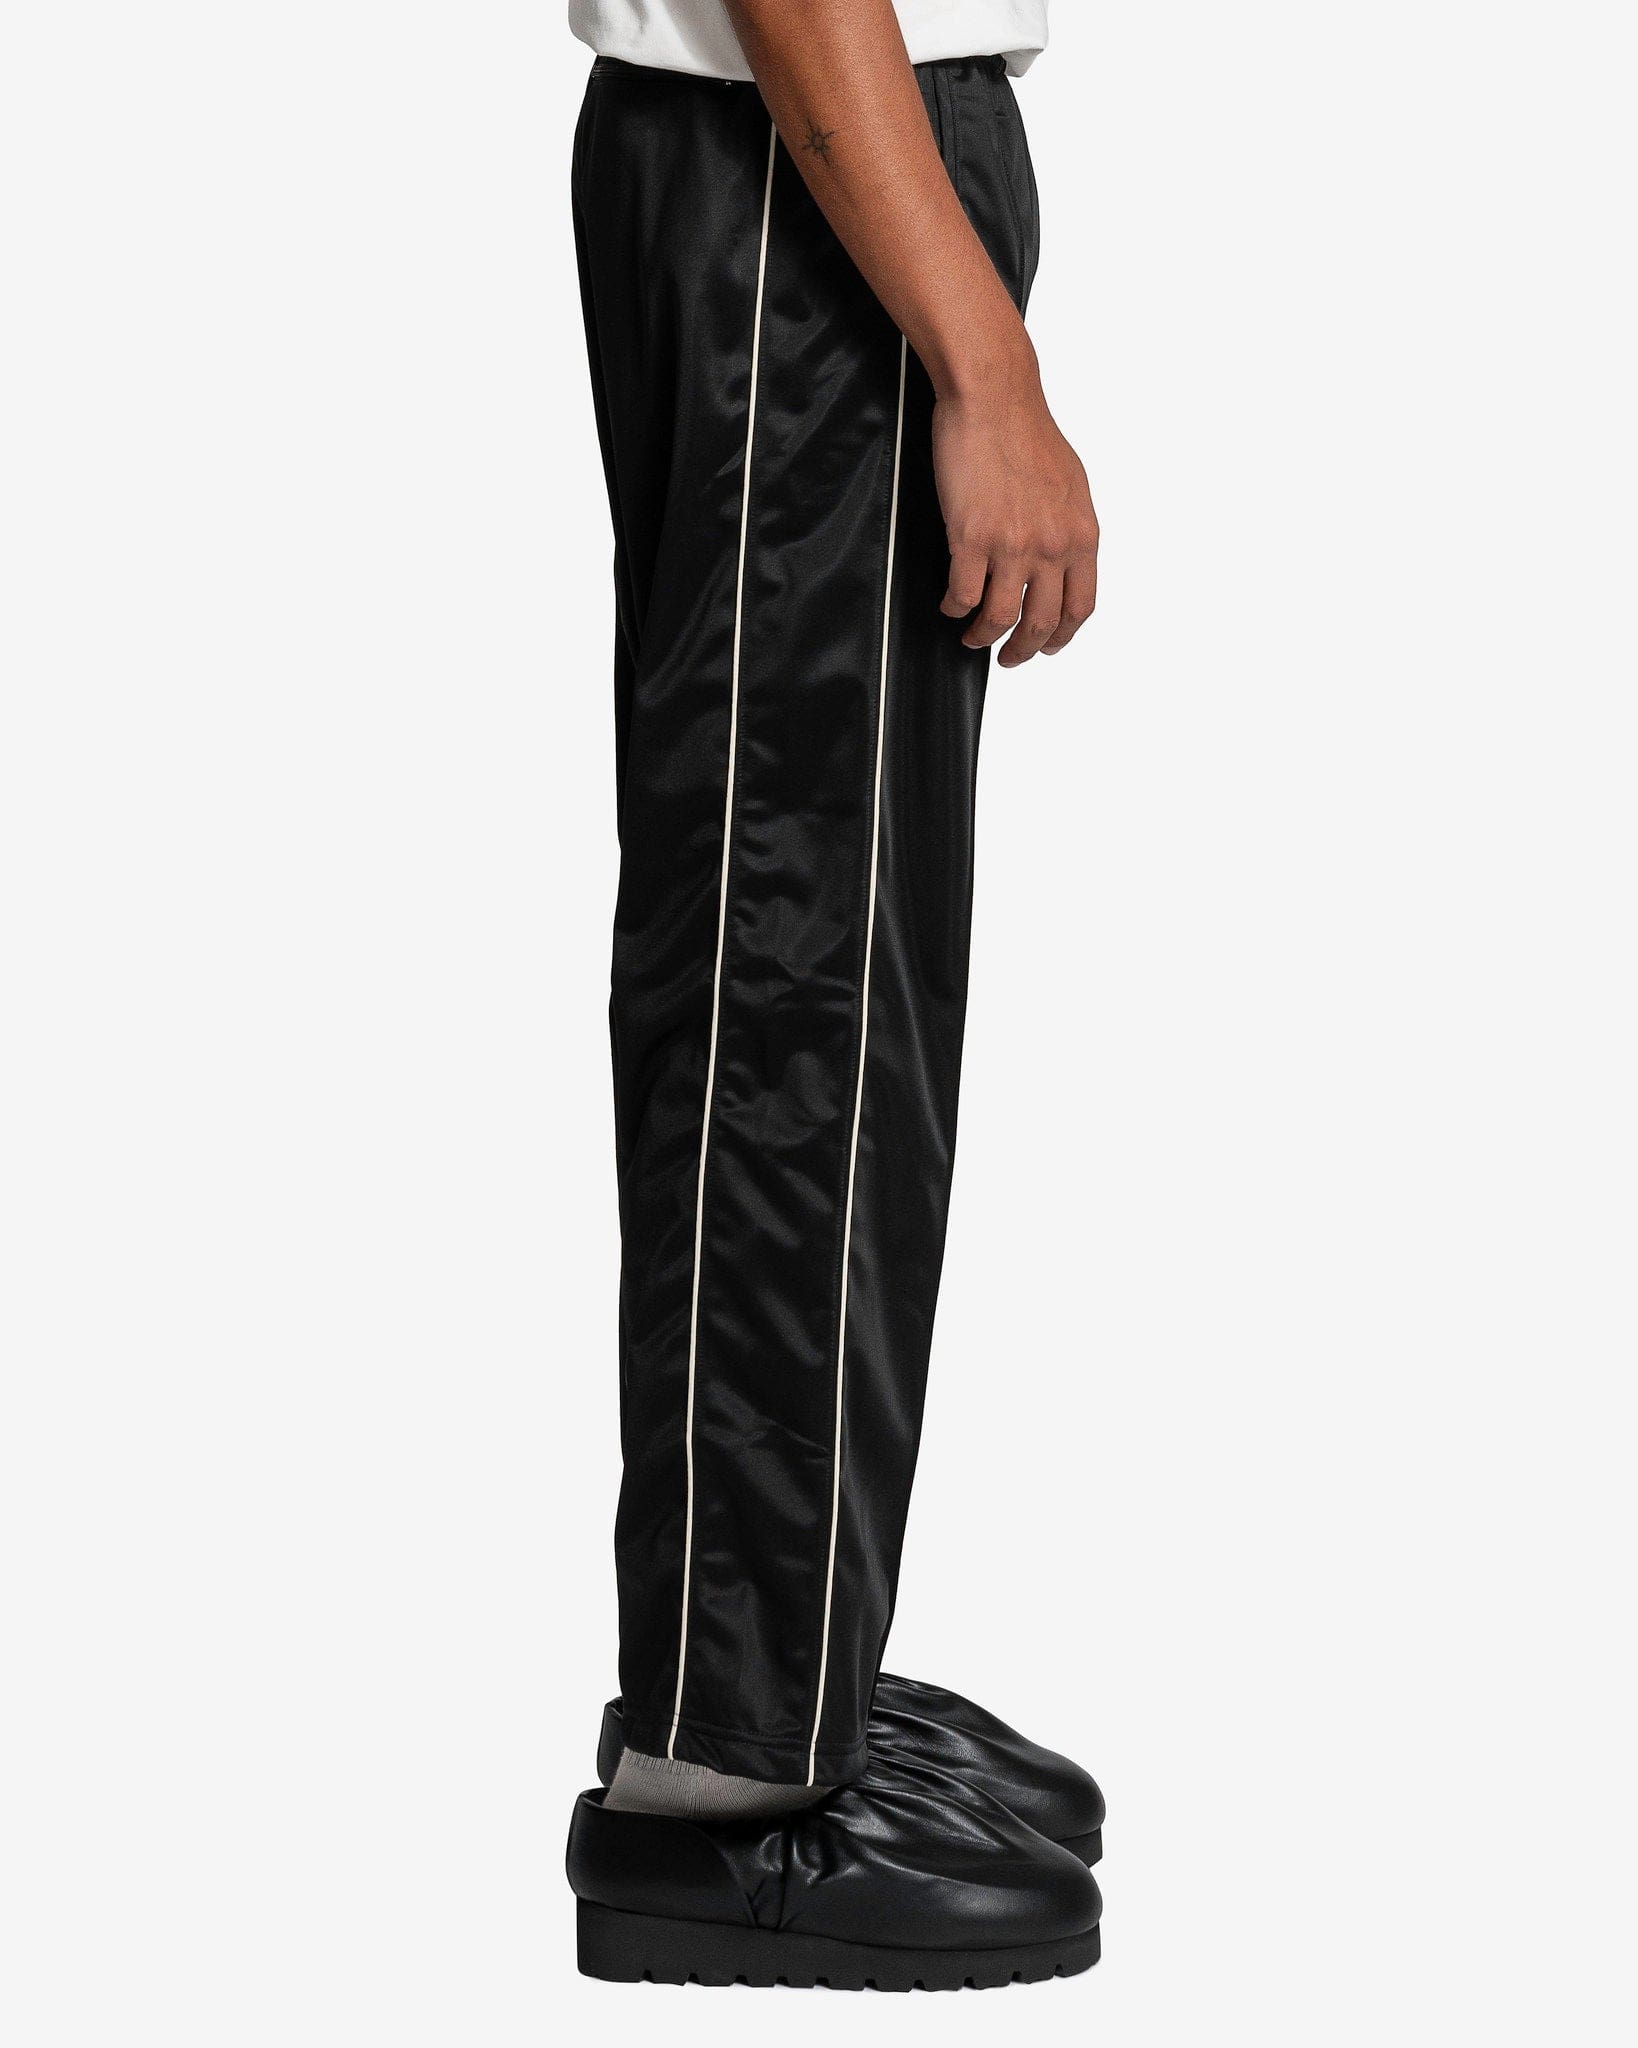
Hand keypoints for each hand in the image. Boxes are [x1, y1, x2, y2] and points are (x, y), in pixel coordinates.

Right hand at [933, 370, 1099, 666]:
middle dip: (1024, 650)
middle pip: (1043, 622)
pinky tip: (951, 605)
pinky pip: (963, 594)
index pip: (1080, 607)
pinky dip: (955, 608)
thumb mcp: (1071, 486)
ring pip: (1001, 617)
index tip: (1047, 646)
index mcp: (1081, 535)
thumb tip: (1061, 562)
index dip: (1062, 636)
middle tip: (1009, 658)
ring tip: (974, 638)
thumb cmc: (1027, 433)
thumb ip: (1069, 530)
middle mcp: (1051, 546)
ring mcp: (1012, 544)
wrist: (994, 399)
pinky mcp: (972, 537)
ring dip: (985, 637)